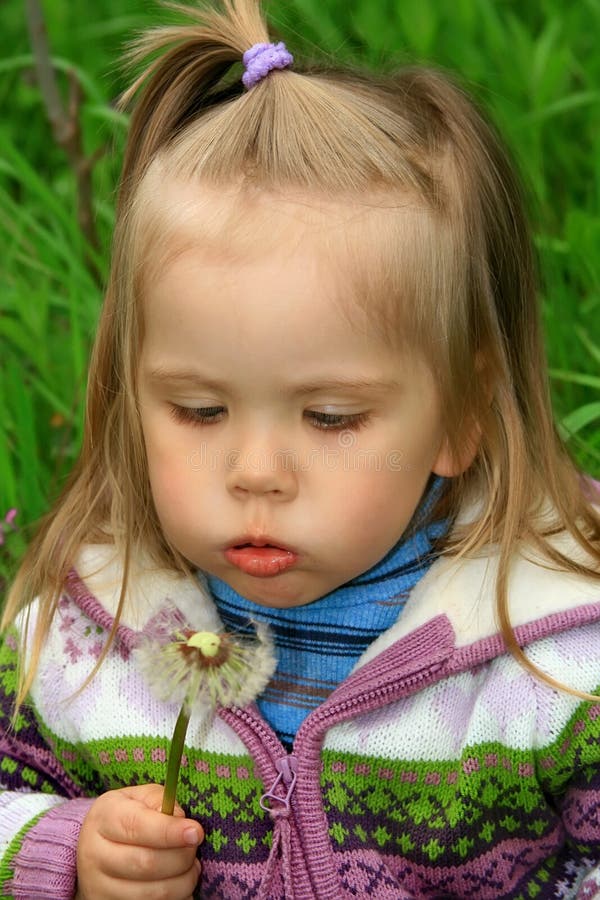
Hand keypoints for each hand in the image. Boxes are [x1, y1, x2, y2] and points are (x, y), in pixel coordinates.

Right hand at [76, 783, 203, 899]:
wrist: (96, 849)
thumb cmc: (127, 817)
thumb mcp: (139, 798)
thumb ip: (159, 801)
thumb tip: (180, 819)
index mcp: (104, 818)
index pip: (137, 826)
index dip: (169, 831)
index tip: (196, 833)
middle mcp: (95, 854)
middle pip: (145, 863)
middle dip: (181, 858)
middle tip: (194, 849)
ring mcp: (98, 887)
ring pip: (151, 893)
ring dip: (182, 882)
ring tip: (190, 868)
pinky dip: (175, 899)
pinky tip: (179, 885)